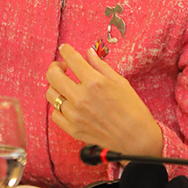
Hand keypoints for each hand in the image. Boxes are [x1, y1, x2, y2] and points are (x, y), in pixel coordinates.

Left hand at [46, 44, 163, 156]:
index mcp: (94, 82)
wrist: (136, 138)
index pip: (71, 59)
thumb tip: (88, 53)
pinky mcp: (72, 129)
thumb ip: (100, 65)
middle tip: (63, 67)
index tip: (65, 49)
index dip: (66, 50)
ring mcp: (74, 114)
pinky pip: (55, 114)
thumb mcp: (120, 81)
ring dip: (55, 86)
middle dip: (56, 66)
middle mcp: (80, 97)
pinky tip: (68, 103)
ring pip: (51, 94)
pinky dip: (59, 106)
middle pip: (53, 75)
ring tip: (65, 86)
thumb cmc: (132, 109)